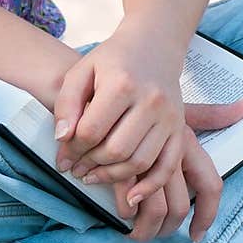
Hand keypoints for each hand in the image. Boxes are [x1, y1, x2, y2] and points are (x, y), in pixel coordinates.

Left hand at [52, 27, 188, 207]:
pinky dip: (149, 187)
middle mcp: (150, 100)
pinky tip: (130, 197)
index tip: (64, 157)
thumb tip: (62, 139)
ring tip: (94, 176)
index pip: (92, 130)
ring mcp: (169, 116)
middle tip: (77, 169)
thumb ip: (66, 104)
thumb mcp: (82, 72)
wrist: (153, 45)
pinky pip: (167, 167)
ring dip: (113, 177)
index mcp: (122, 83)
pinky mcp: (180, 128)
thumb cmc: (112, 60)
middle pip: (115, 150)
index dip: (72, 150)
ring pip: (139, 162)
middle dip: (91, 165)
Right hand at [117, 100, 242, 241]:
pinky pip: (128, 201)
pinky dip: (125, 212)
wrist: (110, 82)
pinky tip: (120, 209)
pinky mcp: (121, 163)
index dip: (207, 215)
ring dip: (144, 228)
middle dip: (167, 230)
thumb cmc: (146, 96)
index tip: (196, 235)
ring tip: (133, 230)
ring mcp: (146, 158)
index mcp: (187, 140)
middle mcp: (171, 151)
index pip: (210, 184)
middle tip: (154, 234)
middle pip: (179, 207)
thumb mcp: (179, 106)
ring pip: (154, 210)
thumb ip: (210, 114)